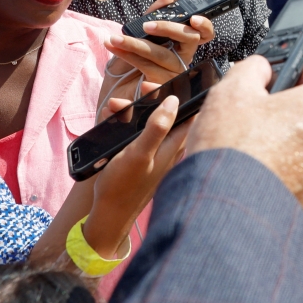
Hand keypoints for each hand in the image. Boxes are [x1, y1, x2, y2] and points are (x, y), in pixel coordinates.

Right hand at [82, 94, 189, 258]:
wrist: (109, 217)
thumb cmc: (124, 187)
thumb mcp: (139, 153)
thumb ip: (157, 127)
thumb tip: (173, 101)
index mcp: (175, 145)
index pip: (193, 113)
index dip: (184, 95)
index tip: (168, 85)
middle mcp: (171, 148)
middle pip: (172, 114)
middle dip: (156, 98)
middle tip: (141, 91)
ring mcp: (158, 154)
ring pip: (154, 123)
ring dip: (137, 111)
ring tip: (115, 108)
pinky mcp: (145, 160)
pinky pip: (142, 134)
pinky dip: (130, 125)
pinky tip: (114, 122)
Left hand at [98, 0, 215, 105]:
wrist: (114, 91)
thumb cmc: (132, 60)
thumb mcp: (141, 34)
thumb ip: (155, 14)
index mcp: (182, 47)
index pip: (204, 35)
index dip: (205, 26)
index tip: (193, 18)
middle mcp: (182, 61)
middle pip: (186, 41)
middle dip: (167, 29)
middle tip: (146, 25)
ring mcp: (173, 77)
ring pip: (161, 57)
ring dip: (135, 46)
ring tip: (114, 40)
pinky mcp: (159, 91)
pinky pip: (150, 79)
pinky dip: (135, 69)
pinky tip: (123, 63)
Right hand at [186, 56, 302, 229]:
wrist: (228, 220)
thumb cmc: (233, 154)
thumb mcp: (230, 92)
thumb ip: (253, 69)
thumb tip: (261, 68)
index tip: (286, 81)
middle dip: (298, 114)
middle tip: (264, 118)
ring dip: (295, 148)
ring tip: (258, 153)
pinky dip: (292, 179)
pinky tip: (262, 180)